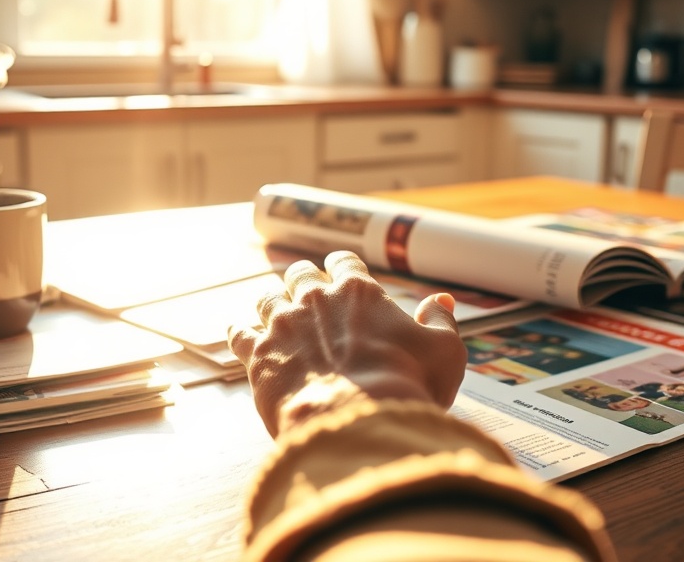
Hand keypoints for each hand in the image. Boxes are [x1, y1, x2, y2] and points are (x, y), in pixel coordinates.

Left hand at [227, 250, 467, 437]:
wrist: (357, 421)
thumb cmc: (407, 386)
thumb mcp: (444, 351)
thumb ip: (440, 319)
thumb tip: (439, 299)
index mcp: (357, 291)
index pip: (343, 261)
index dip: (342, 266)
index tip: (341, 274)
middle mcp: (314, 298)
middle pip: (299, 274)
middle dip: (303, 281)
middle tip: (307, 295)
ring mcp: (282, 325)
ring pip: (267, 299)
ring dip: (272, 304)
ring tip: (276, 315)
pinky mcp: (258, 355)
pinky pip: (240, 335)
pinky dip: (240, 333)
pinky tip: (240, 335)